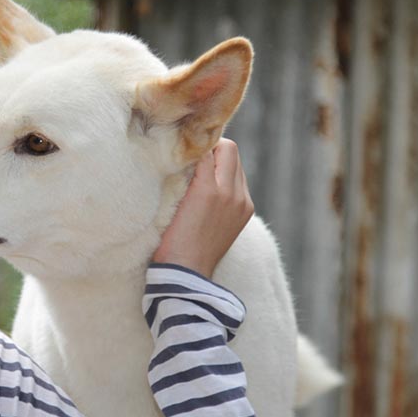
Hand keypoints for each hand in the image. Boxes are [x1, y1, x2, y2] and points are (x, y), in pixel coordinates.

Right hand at [151, 138, 253, 277]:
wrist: (186, 272)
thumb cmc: (171, 237)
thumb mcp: (174, 199)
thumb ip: (188, 171)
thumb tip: (194, 149)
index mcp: (211, 189)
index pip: (212, 147)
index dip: (198, 144)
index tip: (185, 147)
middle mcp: (233, 194)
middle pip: (230, 151)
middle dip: (213, 150)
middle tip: (194, 157)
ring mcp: (242, 204)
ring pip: (236, 166)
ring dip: (221, 165)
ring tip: (201, 176)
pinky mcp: (245, 213)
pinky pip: (240, 184)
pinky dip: (227, 180)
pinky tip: (211, 193)